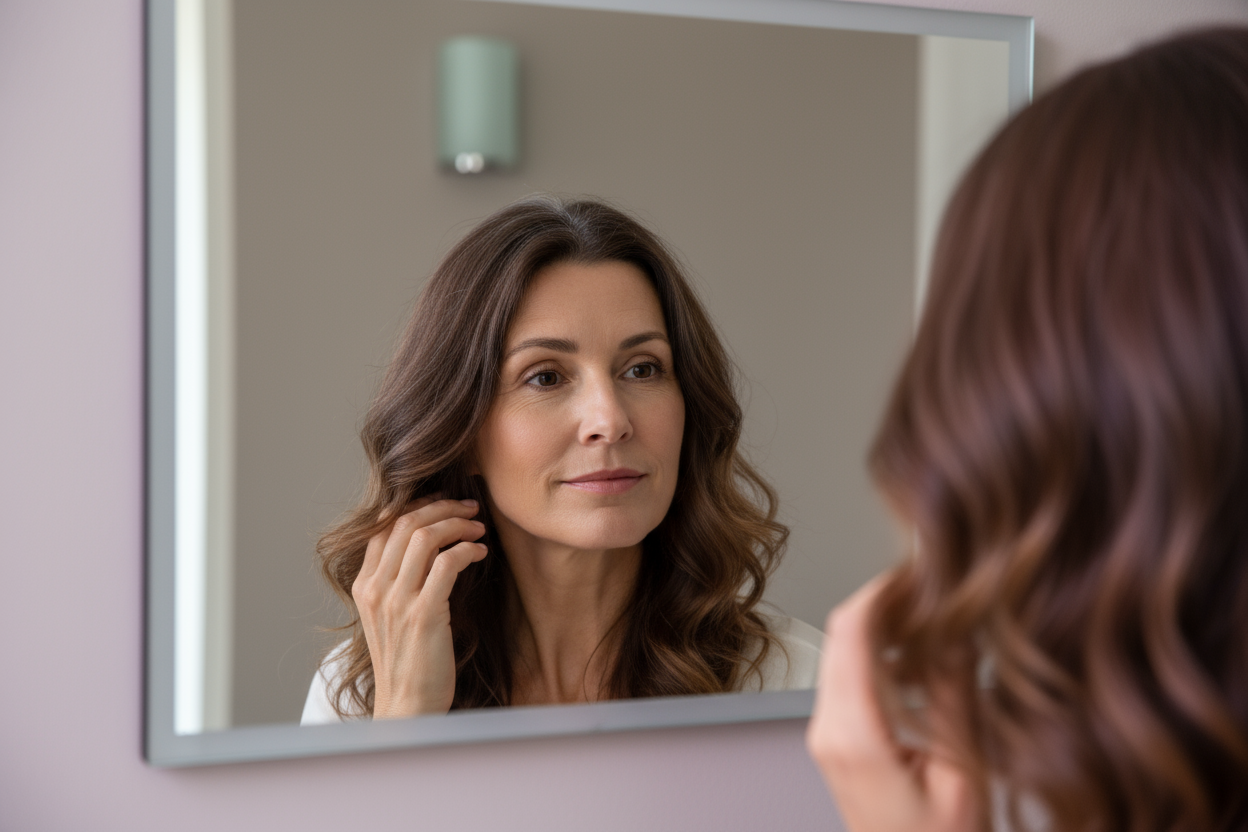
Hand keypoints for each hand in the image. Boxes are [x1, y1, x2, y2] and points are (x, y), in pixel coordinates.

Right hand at [351, 496, 487, 717]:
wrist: (408, 709)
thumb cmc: (409, 663)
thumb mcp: (391, 617)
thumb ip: (399, 582)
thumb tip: (429, 545)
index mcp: (363, 587)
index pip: (383, 526)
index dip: (416, 506)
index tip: (444, 504)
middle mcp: (375, 590)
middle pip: (404, 523)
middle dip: (442, 506)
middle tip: (470, 507)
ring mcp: (396, 602)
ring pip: (425, 537)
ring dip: (458, 524)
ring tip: (479, 528)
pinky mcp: (423, 615)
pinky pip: (447, 563)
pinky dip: (467, 549)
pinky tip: (480, 553)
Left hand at [806, 577, 976, 831]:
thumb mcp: (961, 772)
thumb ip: (953, 695)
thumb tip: (955, 628)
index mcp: (855, 736)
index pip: (853, 632)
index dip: (883, 590)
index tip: (917, 570)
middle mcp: (827, 730)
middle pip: (841, 634)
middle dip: (885, 600)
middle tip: (931, 585)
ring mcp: (825, 735)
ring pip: (842, 651)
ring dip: (882, 625)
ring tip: (933, 618)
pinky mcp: (835, 740)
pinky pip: (847, 677)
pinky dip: (878, 654)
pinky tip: (918, 657)